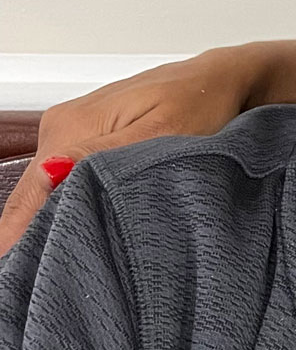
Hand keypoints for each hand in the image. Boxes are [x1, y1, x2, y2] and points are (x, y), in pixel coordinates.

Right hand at [0, 47, 265, 252]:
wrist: (220, 79)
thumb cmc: (203, 101)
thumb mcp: (164, 131)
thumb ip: (104, 154)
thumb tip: (50, 171)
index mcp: (70, 126)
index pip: (28, 194)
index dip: (21, 236)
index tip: (25, 271)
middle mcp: (61, 125)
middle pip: (31, 193)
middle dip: (36, 233)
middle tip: (59, 270)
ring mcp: (71, 130)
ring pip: (45, 187)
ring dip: (54, 218)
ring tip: (69, 255)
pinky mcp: (86, 135)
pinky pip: (64, 176)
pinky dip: (69, 201)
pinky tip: (82, 224)